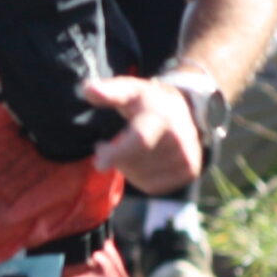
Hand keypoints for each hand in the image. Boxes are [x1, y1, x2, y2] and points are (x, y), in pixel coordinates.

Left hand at [82, 76, 202, 195]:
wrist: (186, 109)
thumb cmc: (149, 101)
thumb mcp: (130, 90)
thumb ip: (109, 92)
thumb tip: (87, 89)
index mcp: (162, 117)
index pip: (140, 140)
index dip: (118, 153)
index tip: (99, 163)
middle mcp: (179, 138)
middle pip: (135, 163)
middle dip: (114, 158)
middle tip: (104, 147)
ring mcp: (187, 156)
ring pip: (142, 177)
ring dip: (125, 168)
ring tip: (123, 151)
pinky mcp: (189, 171)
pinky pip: (153, 186)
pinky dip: (139, 178)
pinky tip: (138, 162)